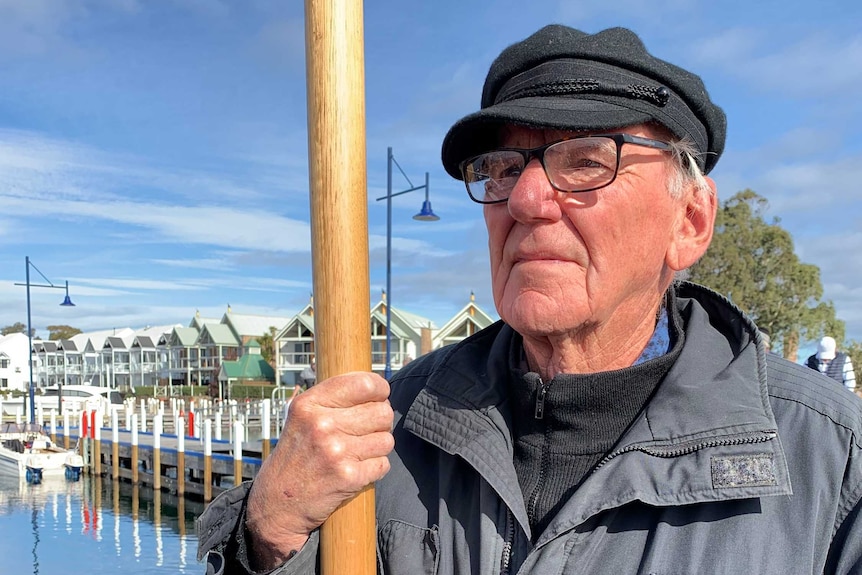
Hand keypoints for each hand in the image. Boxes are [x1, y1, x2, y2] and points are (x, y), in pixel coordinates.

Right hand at [245, 371, 393, 569]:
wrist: (278, 503)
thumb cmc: (296, 456)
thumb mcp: (301, 417)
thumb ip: (331, 398)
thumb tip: (375, 385)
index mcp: (309, 404)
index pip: (366, 384)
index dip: (380, 389)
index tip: (378, 396)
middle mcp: (321, 425)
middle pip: (382, 412)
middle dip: (380, 422)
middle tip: (366, 430)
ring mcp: (335, 452)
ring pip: (386, 439)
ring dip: (378, 446)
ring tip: (359, 451)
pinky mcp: (348, 477)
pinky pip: (383, 464)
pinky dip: (375, 468)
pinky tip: (357, 469)